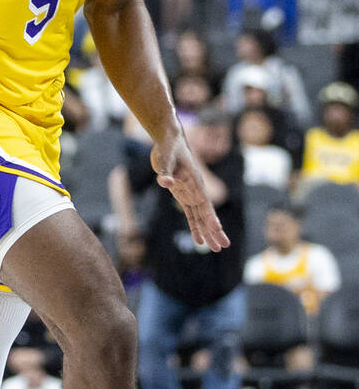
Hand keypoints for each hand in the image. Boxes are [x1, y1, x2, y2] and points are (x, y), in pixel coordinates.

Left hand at [150, 129, 229, 251]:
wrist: (169, 140)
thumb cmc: (169, 148)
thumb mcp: (165, 160)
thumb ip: (165, 172)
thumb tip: (164, 182)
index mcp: (195, 182)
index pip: (205, 203)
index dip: (211, 217)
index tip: (218, 229)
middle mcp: (196, 190)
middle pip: (207, 214)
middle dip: (215, 231)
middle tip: (224, 246)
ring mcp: (190, 193)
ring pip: (201, 217)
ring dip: (208, 233)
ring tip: (216, 248)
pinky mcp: (182, 194)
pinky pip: (191, 214)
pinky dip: (195, 227)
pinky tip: (199, 240)